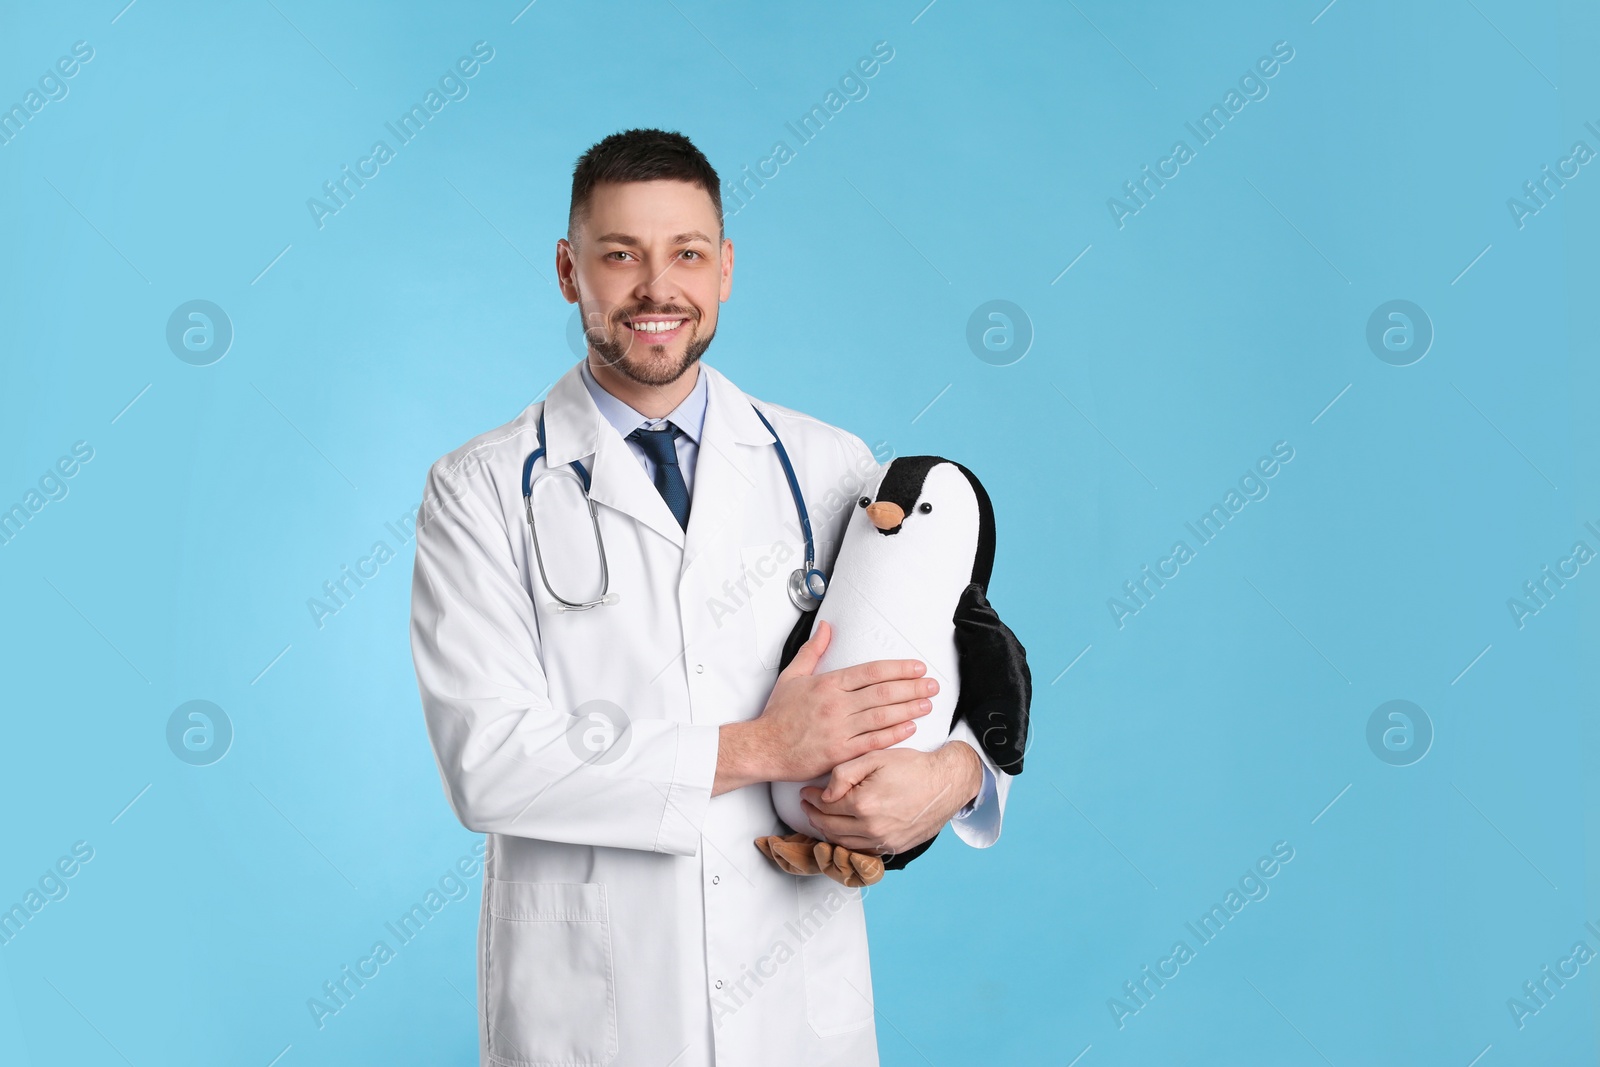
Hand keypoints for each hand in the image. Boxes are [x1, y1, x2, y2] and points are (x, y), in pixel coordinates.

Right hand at [713, 621, 937, 793]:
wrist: (763, 747)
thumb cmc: (778, 714)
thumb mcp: (792, 675)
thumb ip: (813, 650)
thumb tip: (825, 627)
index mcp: (827, 684)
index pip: (871, 672)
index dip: (898, 669)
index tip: (917, 667)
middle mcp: (836, 705)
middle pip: (882, 693)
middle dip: (912, 687)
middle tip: (933, 685)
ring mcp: (839, 730)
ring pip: (881, 717)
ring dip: (909, 709)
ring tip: (928, 703)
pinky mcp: (839, 753)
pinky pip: (872, 742)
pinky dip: (893, 734)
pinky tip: (910, 727)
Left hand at [797, 740, 981, 855]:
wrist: (946, 783)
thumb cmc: (913, 767)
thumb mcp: (875, 758)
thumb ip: (844, 774)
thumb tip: (824, 794)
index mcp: (864, 804)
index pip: (825, 806)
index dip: (811, 799)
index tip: (806, 793)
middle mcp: (872, 827)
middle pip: (829, 828)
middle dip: (813, 816)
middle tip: (808, 806)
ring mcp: (884, 841)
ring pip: (843, 843)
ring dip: (827, 832)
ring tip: (821, 818)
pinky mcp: (894, 847)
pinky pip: (863, 850)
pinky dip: (848, 842)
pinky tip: (844, 831)